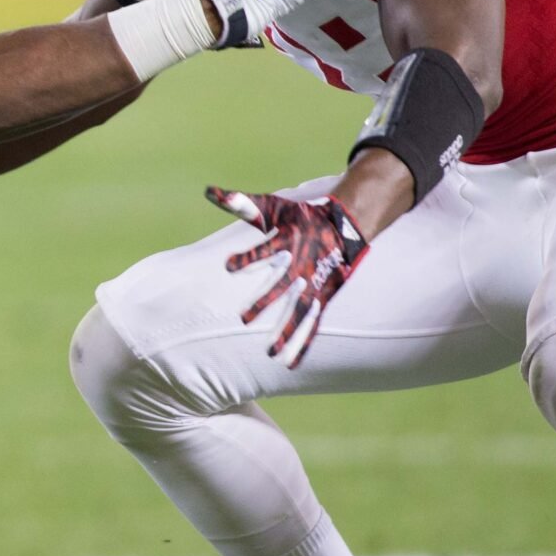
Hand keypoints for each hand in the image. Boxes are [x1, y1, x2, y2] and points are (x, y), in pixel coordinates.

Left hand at [207, 186, 368, 366]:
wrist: (346, 224)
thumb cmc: (301, 216)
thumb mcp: (273, 207)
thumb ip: (241, 204)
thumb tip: (209, 191)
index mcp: (288, 241)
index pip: (265, 251)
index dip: (247, 258)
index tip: (228, 266)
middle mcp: (301, 265)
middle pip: (281, 286)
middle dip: (264, 302)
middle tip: (243, 319)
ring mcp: (314, 284)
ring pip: (299, 311)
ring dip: (286, 332)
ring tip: (270, 353)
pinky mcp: (324, 296)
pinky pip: (313, 323)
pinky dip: (304, 343)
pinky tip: (290, 363)